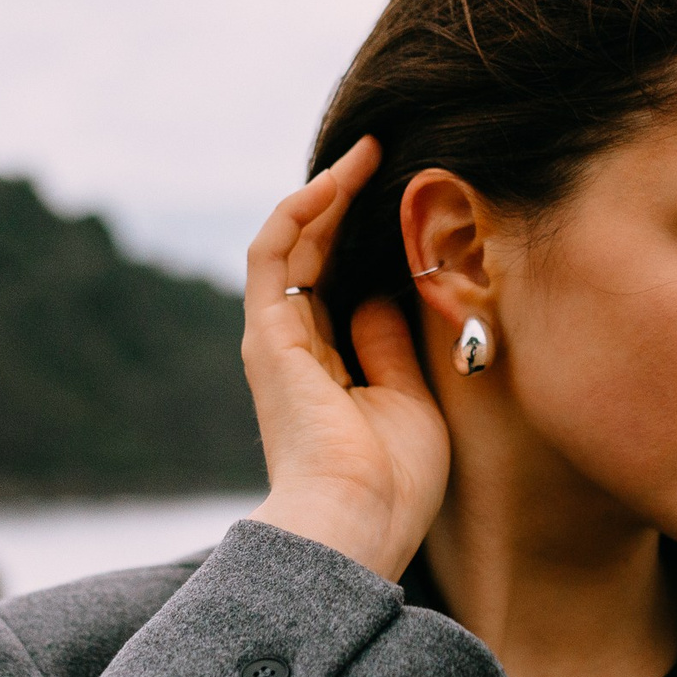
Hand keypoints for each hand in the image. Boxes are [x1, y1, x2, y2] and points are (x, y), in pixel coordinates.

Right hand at [244, 137, 449, 580]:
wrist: (357, 522)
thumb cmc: (391, 482)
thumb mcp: (408, 399)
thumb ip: (389, 345)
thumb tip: (382, 298)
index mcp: (329, 371)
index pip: (338, 286)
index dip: (366, 239)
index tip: (405, 200)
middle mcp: (295, 351)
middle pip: (313, 258)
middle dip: (346, 205)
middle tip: (384, 158)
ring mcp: (276, 341)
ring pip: (290, 246)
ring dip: (323, 195)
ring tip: (366, 154)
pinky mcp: (267, 335)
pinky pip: (271, 256)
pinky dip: (298, 212)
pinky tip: (333, 182)